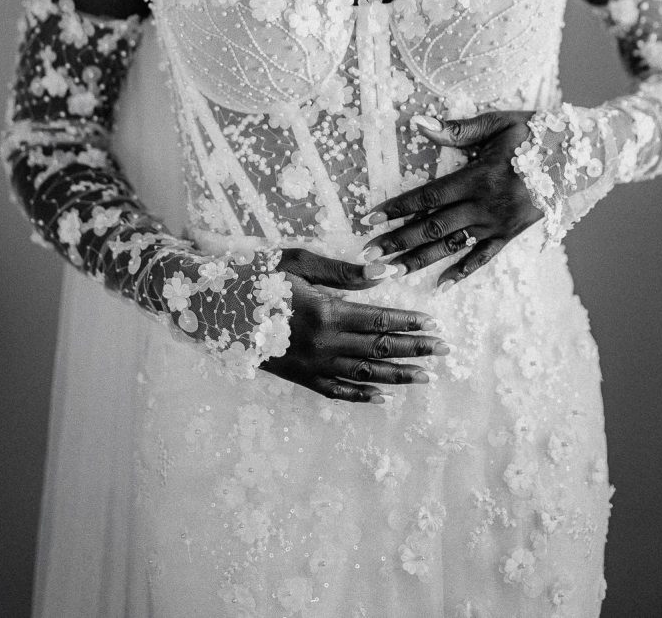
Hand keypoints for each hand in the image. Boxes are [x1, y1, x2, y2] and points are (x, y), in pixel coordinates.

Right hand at [261, 248, 448, 401]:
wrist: (216, 309)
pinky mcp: (299, 378)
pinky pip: (336, 391)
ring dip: (398, 376)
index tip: (434, 325)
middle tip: (445, 352)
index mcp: (327, 312)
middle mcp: (324, 344)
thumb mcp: (300, 263)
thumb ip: (344, 272)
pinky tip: (382, 397)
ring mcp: (312, 365)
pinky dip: (361, 396)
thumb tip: (385, 272)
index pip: (380, 320)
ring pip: (364, 374)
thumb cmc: (259, 277)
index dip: (409, 323)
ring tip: (426, 377)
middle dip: (415, 350)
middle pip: (379, 349)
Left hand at [362, 111, 541, 289]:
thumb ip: (458, 129)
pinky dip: (462, 272)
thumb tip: (419, 122)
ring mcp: (498, 224)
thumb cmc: (537, 133)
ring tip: (391, 272)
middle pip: (433, 228)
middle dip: (397, 243)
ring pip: (451, 247)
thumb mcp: (499, 123)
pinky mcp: (511, 235)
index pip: (428, 197)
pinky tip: (441, 284)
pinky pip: (483, 258)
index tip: (370, 219)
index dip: (397, 208)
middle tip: (369, 258)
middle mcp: (485, 205)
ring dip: (419, 261)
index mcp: (478, 177)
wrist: (581, 158)